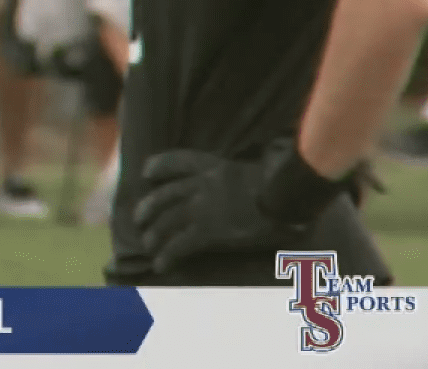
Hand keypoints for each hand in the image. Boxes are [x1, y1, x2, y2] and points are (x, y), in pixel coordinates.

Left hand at [133, 147, 307, 273]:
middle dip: (147, 208)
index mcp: (213, 165)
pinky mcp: (208, 231)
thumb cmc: (282, 186)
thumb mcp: (254, 171)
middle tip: (139, 220)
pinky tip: (162, 265)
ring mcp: (202, 208)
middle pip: (164, 196)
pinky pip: (180, 245)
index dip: (158, 167)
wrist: (288, 197)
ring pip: (166, 222)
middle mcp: (201, 184)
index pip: (176, 161)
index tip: (147, 174)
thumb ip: (237, 177)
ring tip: (148, 246)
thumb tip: (241, 185)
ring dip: (154, 236)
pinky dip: (167, 256)